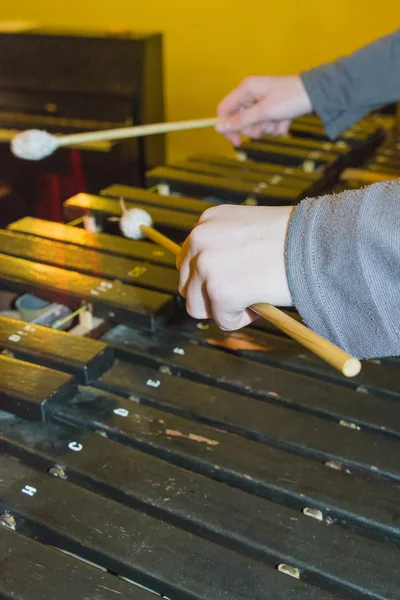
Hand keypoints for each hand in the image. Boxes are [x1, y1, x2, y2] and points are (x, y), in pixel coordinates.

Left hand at [177, 205, 293, 330]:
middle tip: (242, 294)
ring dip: (224, 309)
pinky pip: (223, 321)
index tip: (229, 282)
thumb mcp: (250, 229)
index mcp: (208, 220)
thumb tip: (215, 276)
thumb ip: (226, 247)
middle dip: (210, 297)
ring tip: (253, 296)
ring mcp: (207, 266)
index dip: (206, 278)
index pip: (187, 259)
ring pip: (198, 307)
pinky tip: (261, 301)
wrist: (317, 244)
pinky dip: (242, 319)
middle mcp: (200, 238)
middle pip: (186, 285)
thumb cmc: (295, 239)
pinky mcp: (220, 291)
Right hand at [216, 75, 312, 144]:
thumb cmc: (290, 98)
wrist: (317, 95)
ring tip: (280, 120)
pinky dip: (277, 126)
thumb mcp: (263, 111)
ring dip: (267, 128)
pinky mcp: (273, 110)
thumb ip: (240, 121)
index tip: (236, 142)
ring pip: (255, 125)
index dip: (227, 127)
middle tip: (266, 125)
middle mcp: (252, 94)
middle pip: (240, 121)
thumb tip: (217, 128)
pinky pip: (268, 125)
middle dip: (253, 128)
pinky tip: (286, 120)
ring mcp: (263, 103)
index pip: (224, 110)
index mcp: (246, 89)